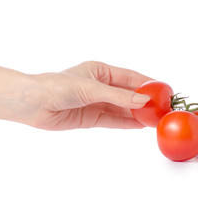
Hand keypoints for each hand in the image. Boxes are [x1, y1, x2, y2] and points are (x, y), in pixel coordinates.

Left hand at [30, 61, 151, 129]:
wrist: (33, 104)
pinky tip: (140, 126)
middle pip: (128, 94)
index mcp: (101, 71)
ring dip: (138, 114)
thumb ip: (118, 96)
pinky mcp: (91, 117)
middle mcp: (100, 86)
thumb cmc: (57, 86)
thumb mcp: (91, 88)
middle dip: (145, 101)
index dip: (148, 84)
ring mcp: (96, 102)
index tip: (164, 91)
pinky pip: (113, 120)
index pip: (130, 77)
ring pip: (122, 109)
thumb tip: (144, 102)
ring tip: (155, 119)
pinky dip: (126, 123)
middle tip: (162, 108)